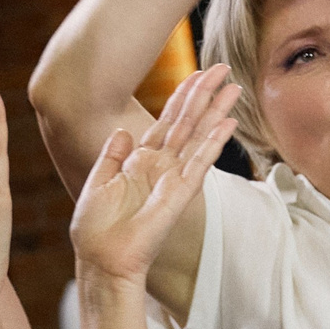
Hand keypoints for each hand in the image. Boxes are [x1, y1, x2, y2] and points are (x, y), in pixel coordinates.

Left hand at [69, 65, 240, 285]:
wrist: (101, 259)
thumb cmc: (95, 229)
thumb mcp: (98, 182)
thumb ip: (111, 156)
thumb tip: (122, 131)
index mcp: (140, 162)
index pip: (166, 121)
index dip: (181, 97)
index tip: (197, 74)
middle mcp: (161, 166)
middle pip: (188, 122)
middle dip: (205, 95)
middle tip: (223, 69)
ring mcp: (172, 178)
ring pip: (198, 137)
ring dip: (215, 112)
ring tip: (233, 88)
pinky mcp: (179, 194)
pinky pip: (199, 163)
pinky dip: (213, 144)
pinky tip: (227, 124)